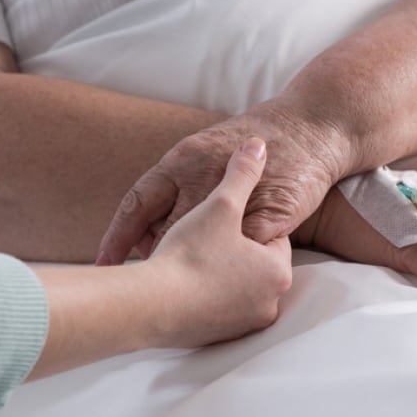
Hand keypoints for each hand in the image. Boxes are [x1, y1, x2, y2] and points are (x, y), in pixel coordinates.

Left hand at [97, 107, 349, 264]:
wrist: (312, 128)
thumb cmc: (254, 143)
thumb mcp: (202, 154)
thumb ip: (174, 186)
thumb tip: (142, 225)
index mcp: (182, 160)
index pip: (138, 203)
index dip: (117, 236)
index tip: (103, 264)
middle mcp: (203, 176)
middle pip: (167, 231)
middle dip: (155, 258)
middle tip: (140, 282)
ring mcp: (238, 199)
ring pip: (203, 246)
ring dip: (192, 267)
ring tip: (180, 288)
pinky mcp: (270, 217)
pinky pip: (242, 251)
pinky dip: (230, 267)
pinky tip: (223, 282)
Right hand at [143, 136, 292, 345]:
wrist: (150, 308)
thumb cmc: (192, 254)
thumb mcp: (220, 205)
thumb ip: (242, 174)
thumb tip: (257, 145)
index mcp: (278, 271)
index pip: (271, 238)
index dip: (242, 223)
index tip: (221, 219)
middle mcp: (269, 303)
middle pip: (250, 265)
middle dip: (229, 249)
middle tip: (202, 237)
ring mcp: (243, 326)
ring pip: (230, 288)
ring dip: (214, 273)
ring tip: (187, 257)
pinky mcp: (216, 339)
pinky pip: (213, 310)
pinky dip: (200, 296)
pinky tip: (179, 281)